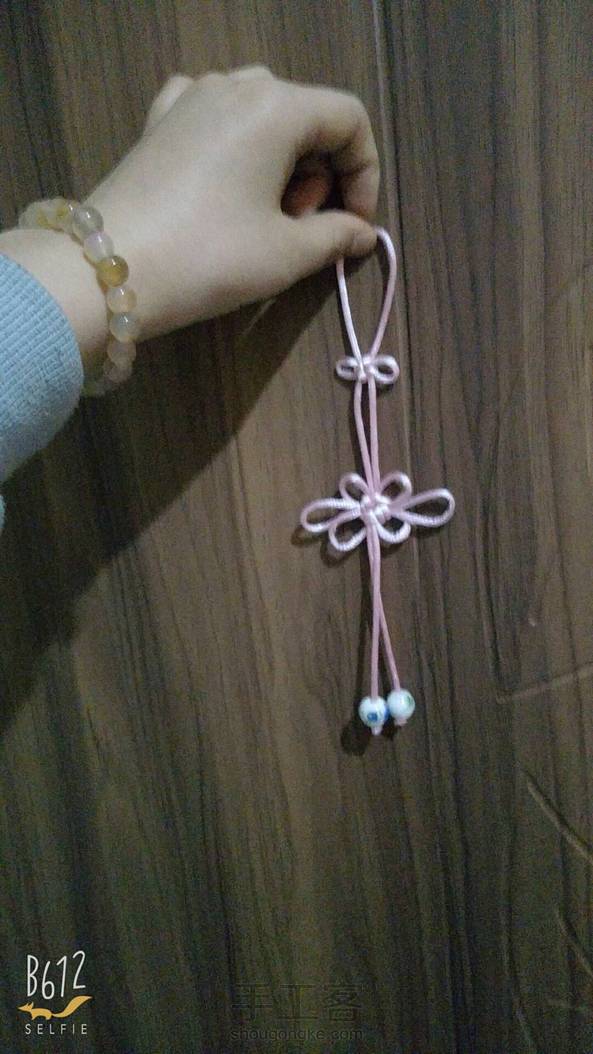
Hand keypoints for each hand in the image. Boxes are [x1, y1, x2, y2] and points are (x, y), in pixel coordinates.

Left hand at [0, 68, 379, 373]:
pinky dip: (235, 145)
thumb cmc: (210, 258)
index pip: (349, 120)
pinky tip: (226, 180)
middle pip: (306, 115)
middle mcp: (235, 85)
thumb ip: (335, 237)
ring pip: (261, 114)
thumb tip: (363, 233)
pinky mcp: (159, 121)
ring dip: (281, 162)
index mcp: (276, 106)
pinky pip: (215, 115)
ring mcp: (191, 97)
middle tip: (304, 228)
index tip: (355, 225)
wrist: (108, 271)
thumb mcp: (286, 254)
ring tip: (266, 215)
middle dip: (321, 173)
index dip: (365, 174)